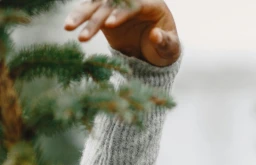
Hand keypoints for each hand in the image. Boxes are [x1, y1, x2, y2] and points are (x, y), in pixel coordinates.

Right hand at [64, 0, 180, 66]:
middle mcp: (132, 1)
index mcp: (152, 5)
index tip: (110, 24)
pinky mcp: (105, 13)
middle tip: (85, 33)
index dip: (121, 13)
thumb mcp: (170, 48)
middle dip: (96, 16)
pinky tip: (69, 25)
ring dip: (81, 16)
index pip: (134, 5)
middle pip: (111, 4)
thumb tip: (155, 35)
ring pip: (96, 6)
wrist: (156, 50)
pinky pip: (90, 12)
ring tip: (68, 27)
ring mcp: (117, 7)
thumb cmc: (166, 47)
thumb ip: (165, 42)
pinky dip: (79, 17)